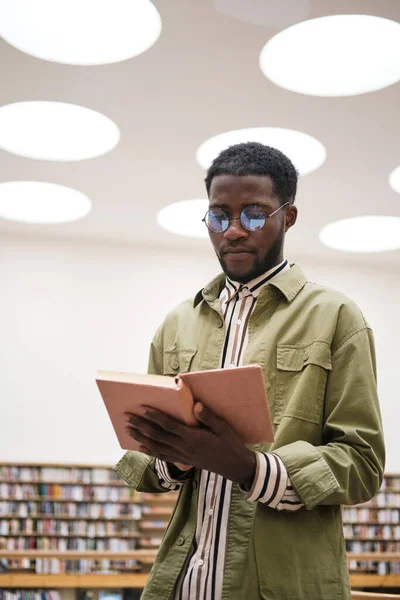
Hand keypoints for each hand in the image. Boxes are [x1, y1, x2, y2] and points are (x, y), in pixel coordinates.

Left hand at [125, 403, 256, 486]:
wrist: (235, 467)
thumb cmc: (230, 444)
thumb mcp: (223, 428)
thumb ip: (208, 417)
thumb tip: (196, 405)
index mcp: (193, 437)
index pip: (169, 425)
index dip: (155, 417)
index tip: (142, 408)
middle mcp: (184, 447)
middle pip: (158, 436)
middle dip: (141, 426)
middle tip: (127, 417)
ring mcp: (182, 456)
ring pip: (157, 447)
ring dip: (141, 438)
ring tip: (129, 430)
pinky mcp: (183, 461)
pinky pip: (162, 456)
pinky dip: (150, 451)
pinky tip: (141, 447)